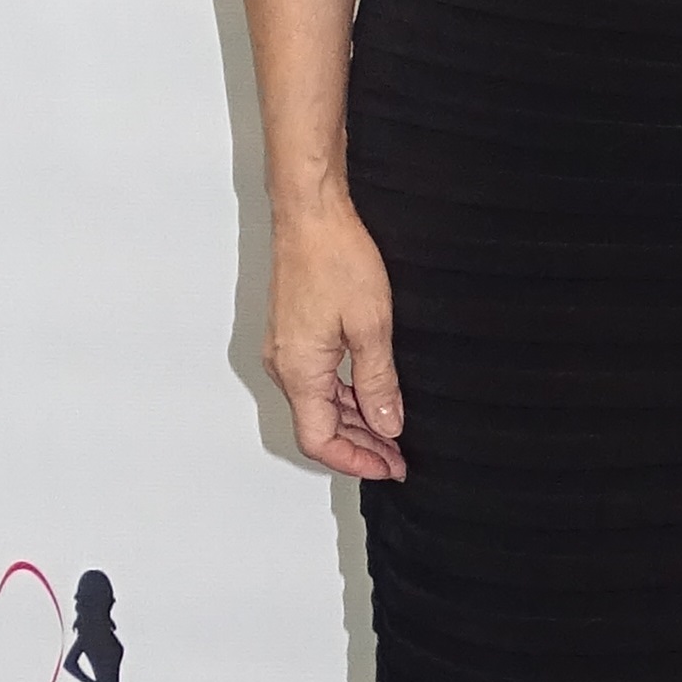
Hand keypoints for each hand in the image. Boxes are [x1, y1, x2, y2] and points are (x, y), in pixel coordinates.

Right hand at [264, 200, 406, 478]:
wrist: (311, 214)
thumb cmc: (335, 258)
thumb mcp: (371, 327)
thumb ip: (378, 382)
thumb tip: (386, 425)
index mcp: (299, 371)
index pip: (320, 440)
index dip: (356, 461)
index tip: (389, 467)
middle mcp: (284, 366)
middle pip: (317, 427)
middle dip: (359, 446)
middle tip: (398, 456)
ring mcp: (285, 350)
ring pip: (317, 404)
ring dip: (353, 421)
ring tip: (390, 428)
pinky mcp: (292, 335)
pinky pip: (316, 380)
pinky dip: (343, 395)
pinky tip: (370, 393)